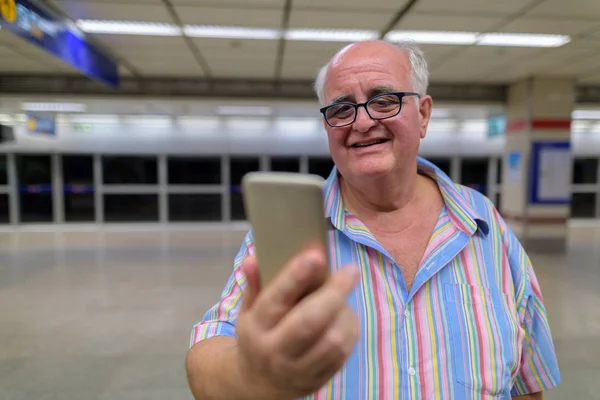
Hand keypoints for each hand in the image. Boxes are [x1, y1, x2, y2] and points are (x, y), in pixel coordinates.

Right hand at [235, 245, 359, 399]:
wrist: (259, 383)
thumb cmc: (258, 334)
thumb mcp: (249, 310)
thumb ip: (254, 284)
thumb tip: (253, 259)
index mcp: (256, 328)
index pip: (275, 300)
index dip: (295, 277)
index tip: (316, 256)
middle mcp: (274, 351)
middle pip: (309, 322)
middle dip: (334, 293)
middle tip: (351, 270)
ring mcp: (297, 369)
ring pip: (331, 340)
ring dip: (344, 312)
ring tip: (345, 295)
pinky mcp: (317, 380)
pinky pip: (341, 354)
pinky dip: (349, 330)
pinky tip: (345, 316)